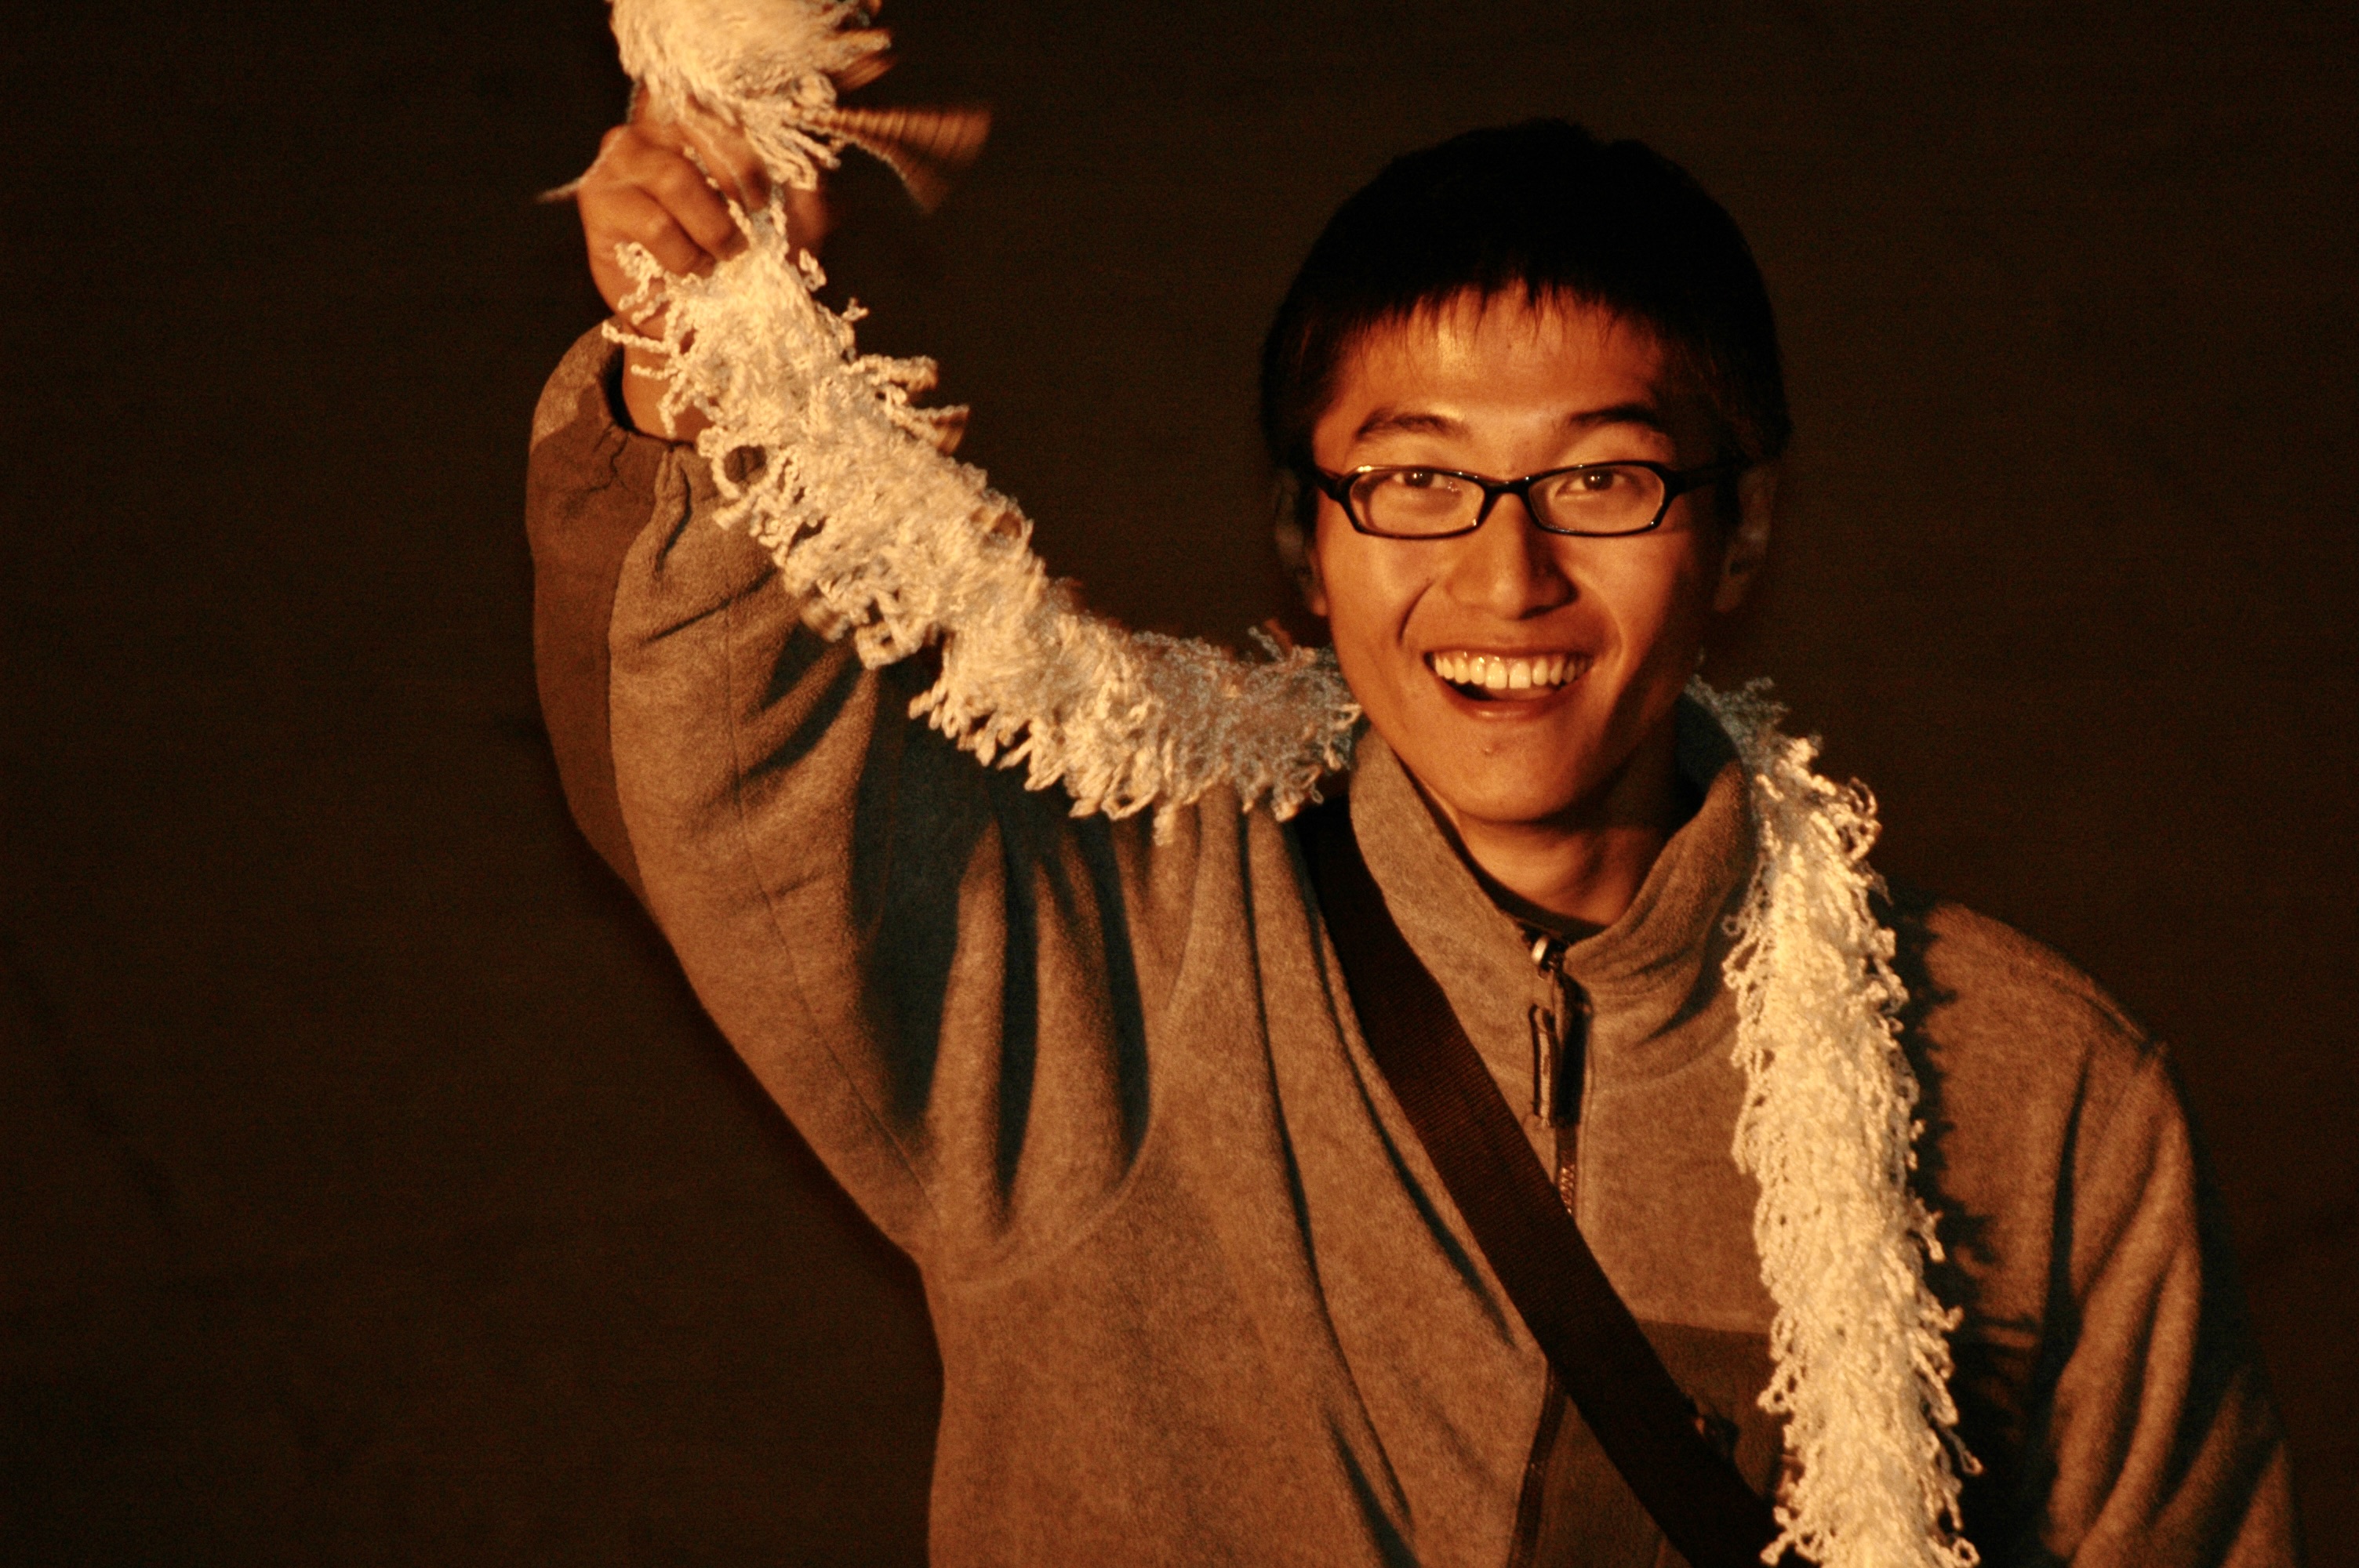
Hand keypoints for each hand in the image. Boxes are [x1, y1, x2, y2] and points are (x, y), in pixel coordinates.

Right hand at [574, 95, 830, 438]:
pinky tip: (693, 269)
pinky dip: (684, 254)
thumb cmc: (743, 260)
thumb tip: (814, 178)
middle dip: (737, 181)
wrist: (699, 321)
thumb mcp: (791, 226)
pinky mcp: (599, 201)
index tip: (768, 198)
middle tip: (750, 227)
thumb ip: (808, 197)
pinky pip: (654, 222)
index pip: (722, 102)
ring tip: (722, 256)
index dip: (751, 147)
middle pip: (697, 125)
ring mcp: (621, 159)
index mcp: (699, 119)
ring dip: (712, 227)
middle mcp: (654, 126)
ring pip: (675, 177)